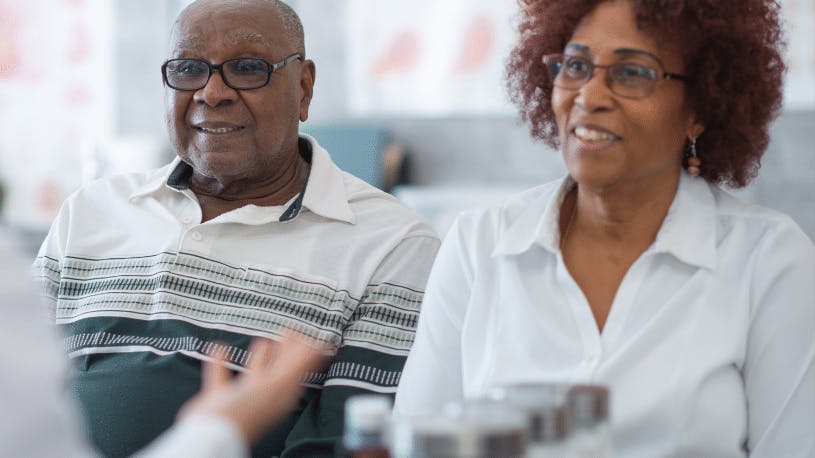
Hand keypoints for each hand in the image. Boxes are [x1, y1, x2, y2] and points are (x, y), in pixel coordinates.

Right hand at [178, 330, 325, 443]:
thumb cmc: (247, 411)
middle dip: (285, 350)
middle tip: (289, 330)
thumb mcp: (278, 384)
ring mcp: (241, 397)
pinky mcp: (218, 398)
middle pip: (279, 369)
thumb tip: (318, 348)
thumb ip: (297, 365)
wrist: (213, 432)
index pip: (299, 370)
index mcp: (281, 393)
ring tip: (262, 340)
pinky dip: (220, 362)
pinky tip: (218, 347)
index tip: (310, 336)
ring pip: (254, 372)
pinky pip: (221, 375)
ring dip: (259, 357)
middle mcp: (264, 395)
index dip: (305, 354)